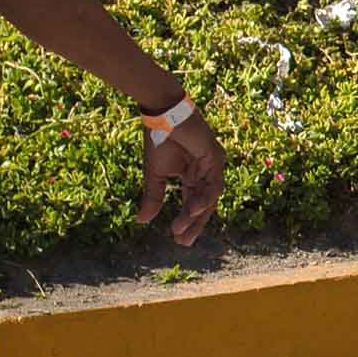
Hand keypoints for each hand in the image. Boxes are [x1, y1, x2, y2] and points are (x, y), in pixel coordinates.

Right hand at [135, 111, 225, 246]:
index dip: (187, 222)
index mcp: (193, 176)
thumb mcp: (155, 175)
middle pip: (205, 204)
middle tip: (183, 242)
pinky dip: (205, 197)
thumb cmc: (159, 140)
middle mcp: (205, 173)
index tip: (178, 240)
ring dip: (195, 214)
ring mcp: (212, 165)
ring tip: (182, 229)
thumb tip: (142, 222)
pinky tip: (194, 209)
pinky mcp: (215, 157)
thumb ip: (153, 197)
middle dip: (194, 224)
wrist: (161, 115)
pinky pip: (213, 183)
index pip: (194, 203)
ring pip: (209, 197)